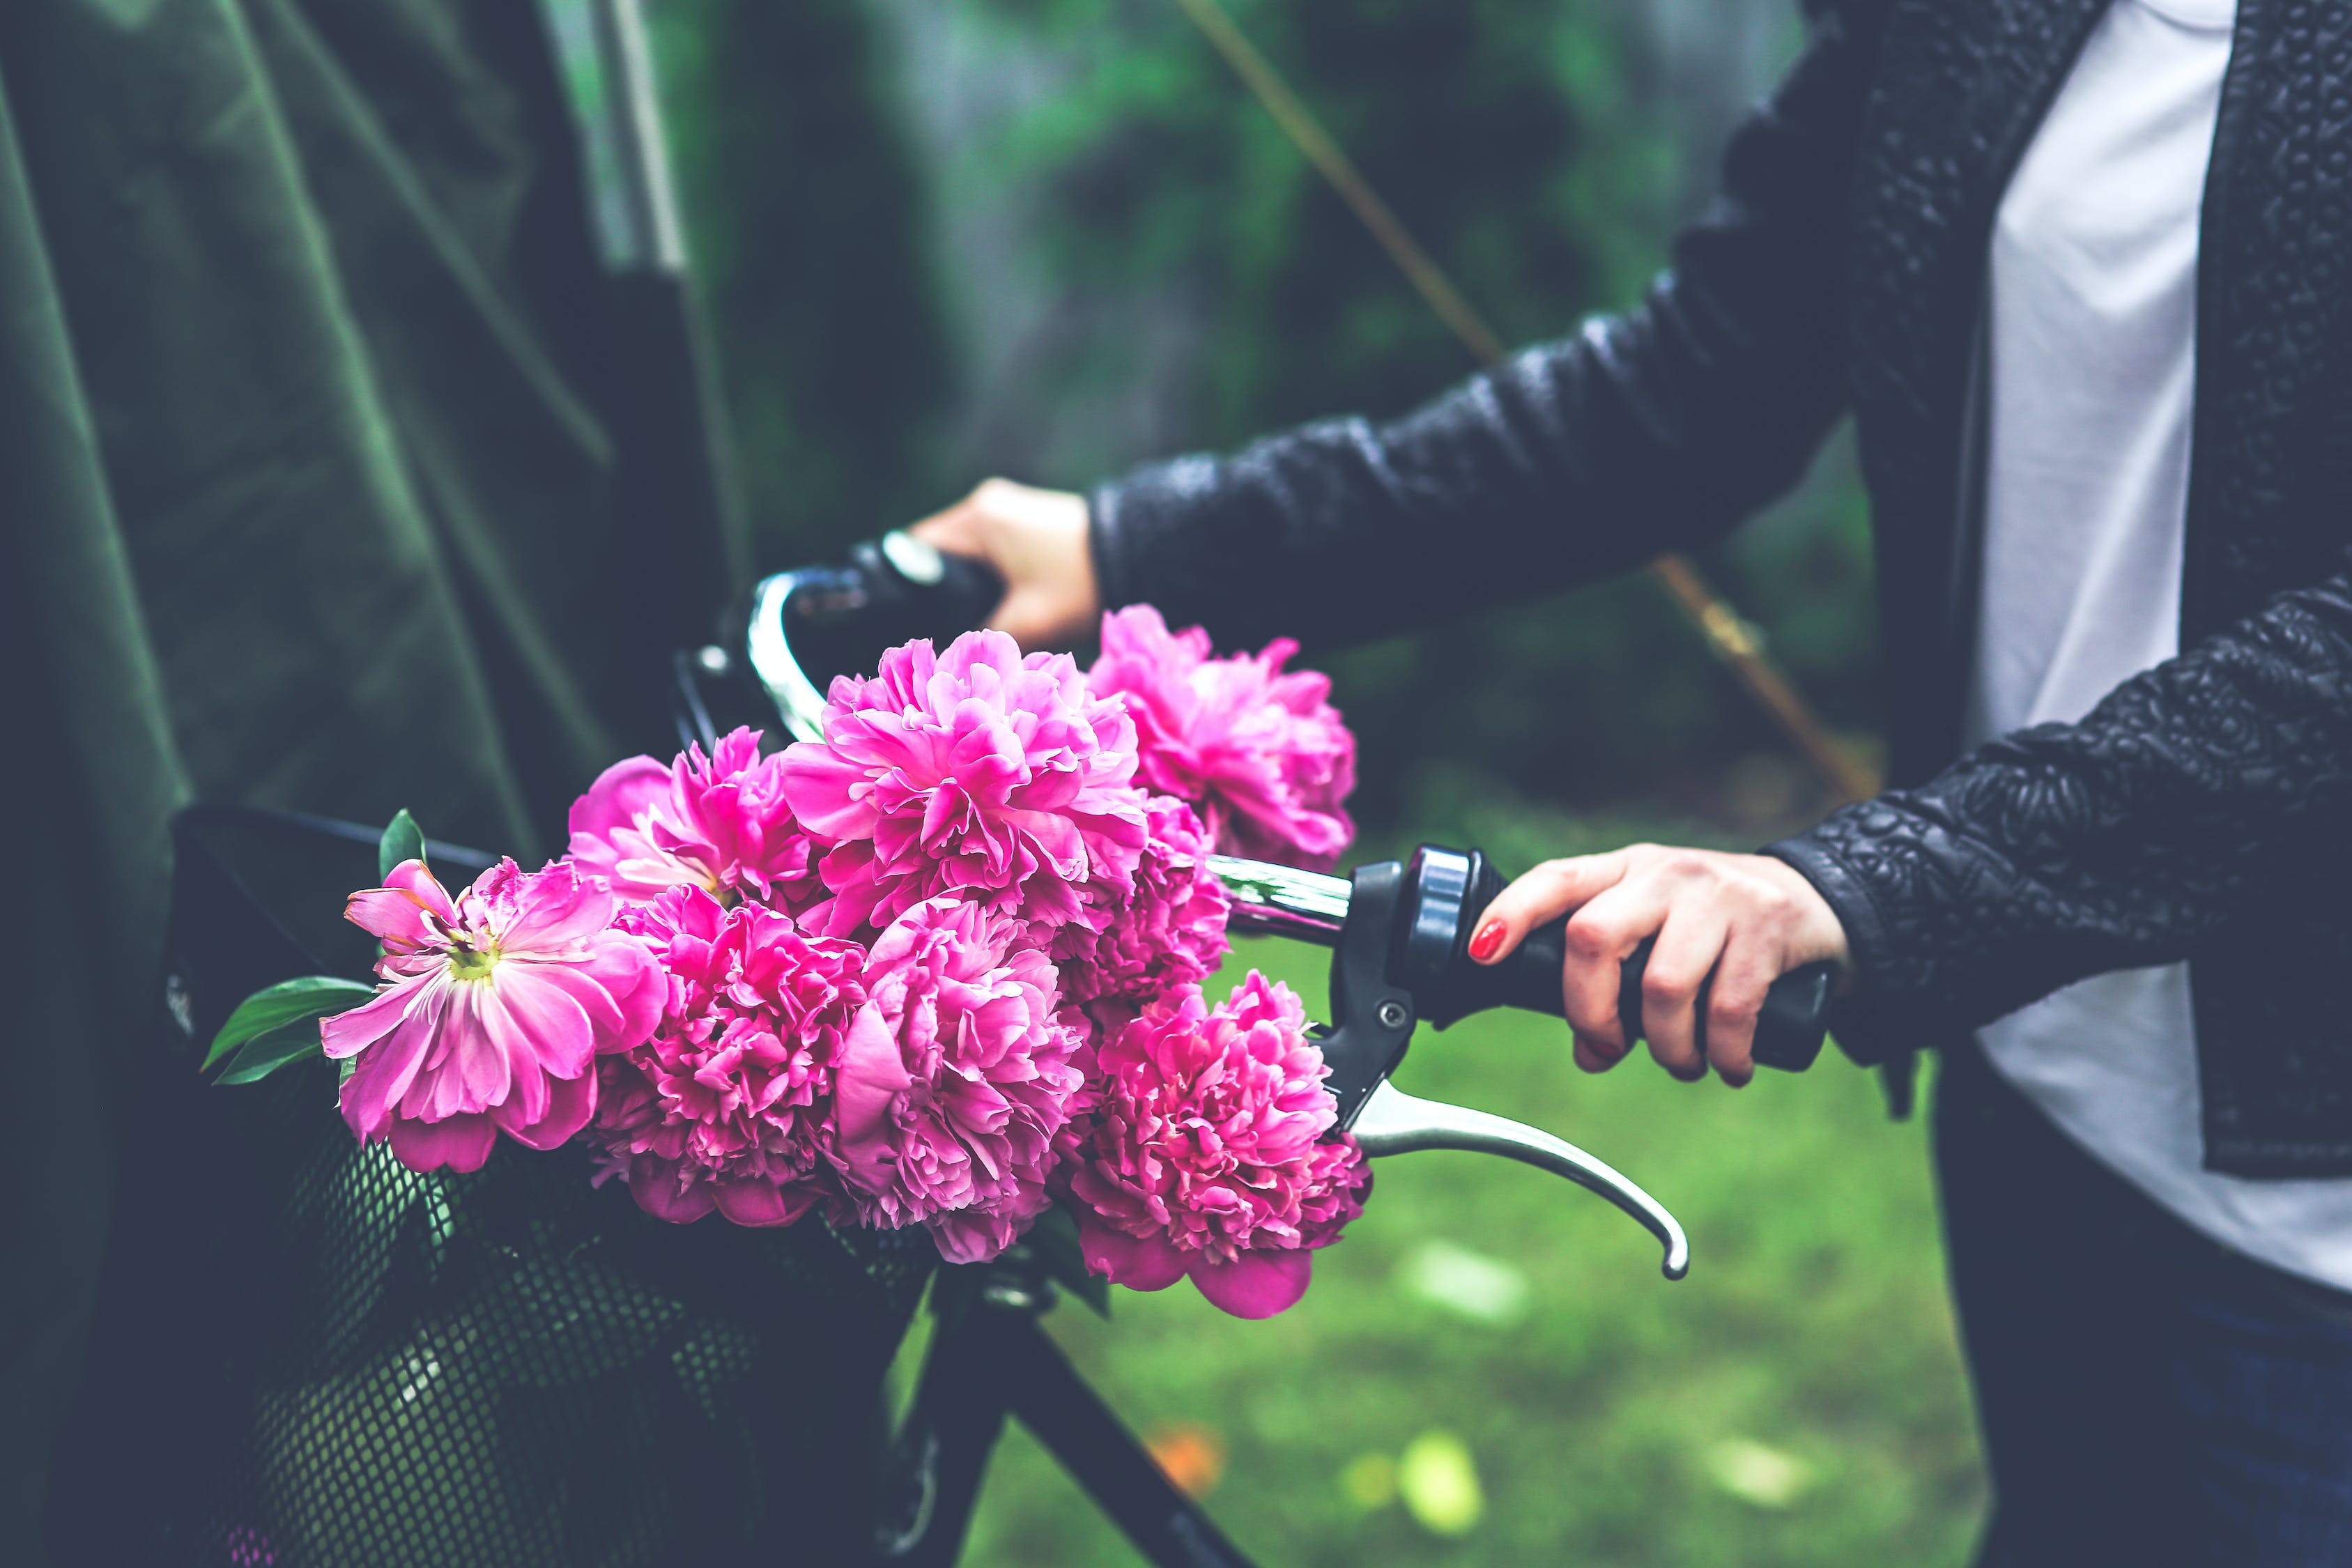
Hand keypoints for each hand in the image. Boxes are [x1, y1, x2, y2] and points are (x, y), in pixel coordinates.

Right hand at [909, 478, 1097, 648]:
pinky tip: (989, 602)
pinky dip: (984, 573)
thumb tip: (953, 660)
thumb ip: (987, 640)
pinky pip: (987, 548)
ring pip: (964, 552)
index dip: (906, 588)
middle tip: (932, 630)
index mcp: (978, 520)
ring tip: (960, 620)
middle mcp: (986, 505)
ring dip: (962, 581)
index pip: (915, 549)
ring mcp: (1007, 509)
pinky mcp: (1025, 519)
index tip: (901, 622)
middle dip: (936, 589)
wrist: (1143, 552)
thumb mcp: (1032, 621)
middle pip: (938, 551)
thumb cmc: (1084, 583)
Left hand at [1468, 845, 1849, 1086]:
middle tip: (1608, 1047)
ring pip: (1662, 985)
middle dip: (1589, 1010)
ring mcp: (1717, 894)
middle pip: (1594, 937)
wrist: (1819, 901)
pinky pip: (1730, 1008)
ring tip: (1683, 1064)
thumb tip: (1590, 1054)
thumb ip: (1616, 986)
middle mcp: (1664, 874)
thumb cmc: (1715, 927)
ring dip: (1666, 1047)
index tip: (1482, 952)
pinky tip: (1728, 1067)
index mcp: (1624, 871)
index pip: (1555, 881)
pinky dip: (1723, 1055)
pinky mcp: (1767, 924)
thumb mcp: (1658, 935)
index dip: (1511, 912)